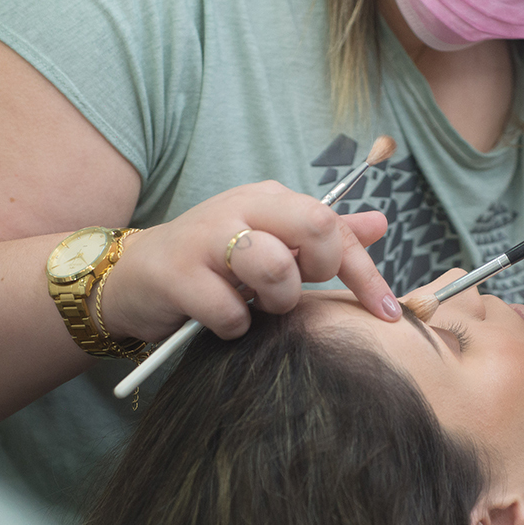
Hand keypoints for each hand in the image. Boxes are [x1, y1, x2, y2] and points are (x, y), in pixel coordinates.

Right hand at [100, 181, 397, 340]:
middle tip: (294, 293)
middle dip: (319, 270)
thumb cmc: (213, 263)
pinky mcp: (177, 274)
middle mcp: (240, 207)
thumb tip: (381, 223)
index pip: (335, 225)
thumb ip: (325, 236)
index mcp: (269, 198)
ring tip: (256, 304)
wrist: (135, 277)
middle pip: (315, 225)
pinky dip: (234, 326)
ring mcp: (206, 238)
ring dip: (277, 300)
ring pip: (275, 266)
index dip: (367, 273)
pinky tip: (219, 319)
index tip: (388, 312)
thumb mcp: (271, 241)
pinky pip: (231, 311)